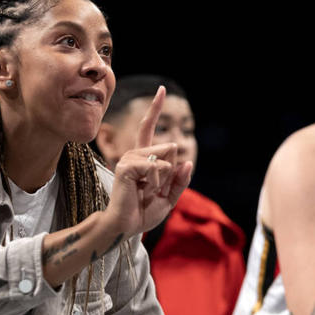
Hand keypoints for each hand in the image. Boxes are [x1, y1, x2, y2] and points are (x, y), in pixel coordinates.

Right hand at [104, 87, 192, 236]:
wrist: (126, 226)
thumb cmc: (143, 212)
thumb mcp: (169, 197)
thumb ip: (180, 180)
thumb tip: (187, 161)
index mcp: (144, 157)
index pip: (149, 127)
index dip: (156, 107)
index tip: (161, 89)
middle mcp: (135, 152)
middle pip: (169, 148)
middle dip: (170, 174)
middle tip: (152, 190)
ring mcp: (129, 158)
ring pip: (165, 160)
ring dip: (162, 180)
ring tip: (145, 191)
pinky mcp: (126, 166)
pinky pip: (156, 167)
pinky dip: (156, 182)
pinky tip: (142, 190)